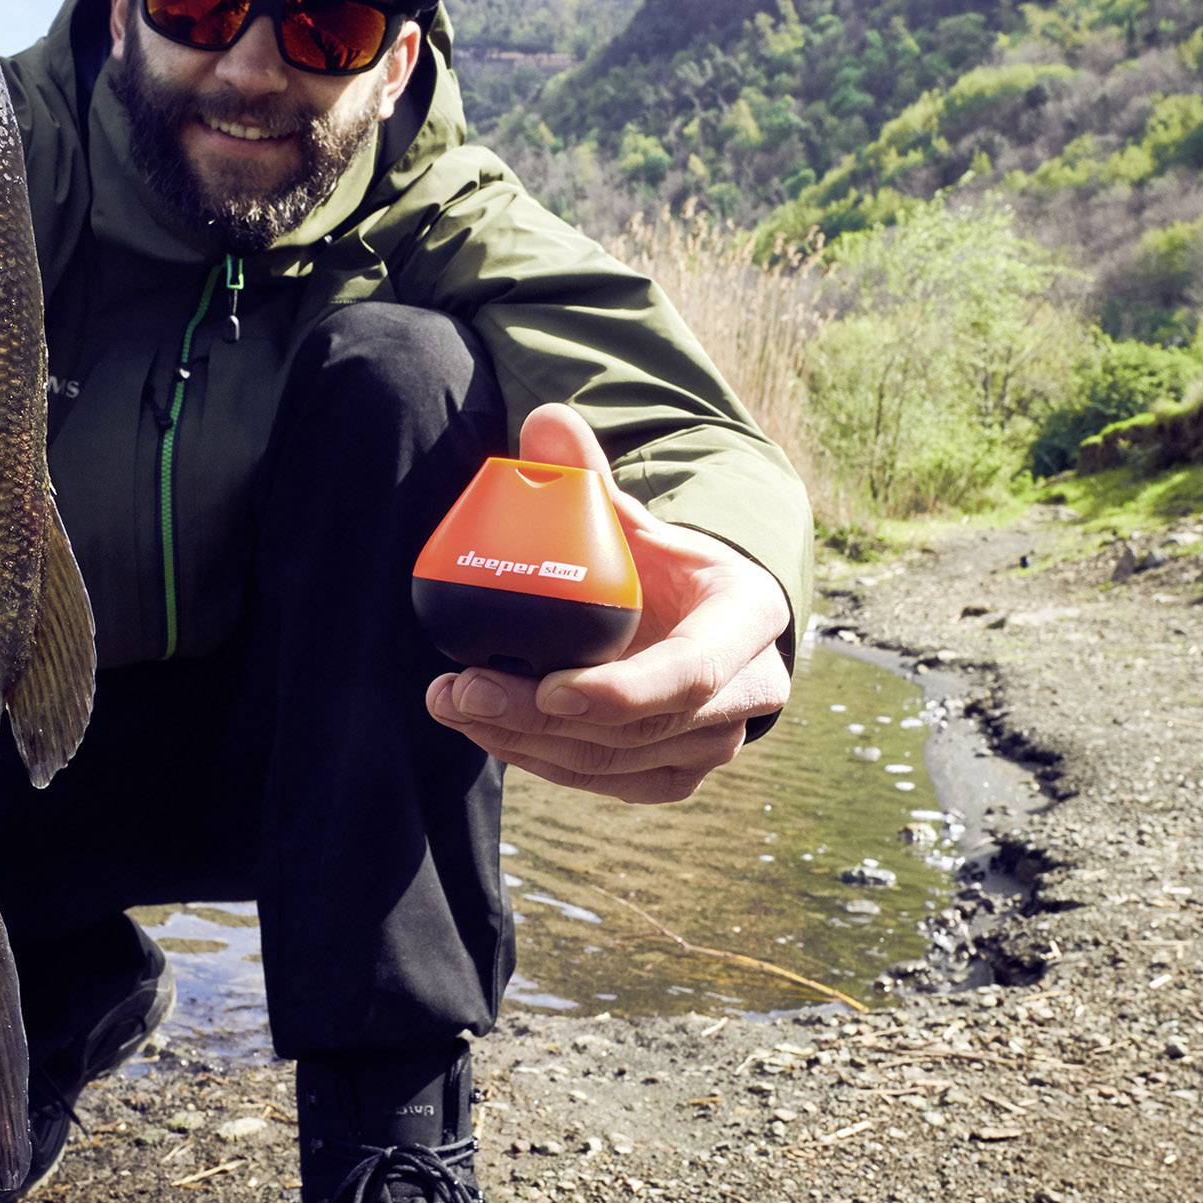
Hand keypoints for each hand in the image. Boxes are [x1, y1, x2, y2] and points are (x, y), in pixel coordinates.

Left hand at [424, 403, 791, 803]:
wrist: (705, 621)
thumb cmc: (669, 568)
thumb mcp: (639, 521)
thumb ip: (592, 479)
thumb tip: (545, 420)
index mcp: (748, 617)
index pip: (694, 671)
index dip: (623, 690)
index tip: (547, 689)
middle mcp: (749, 690)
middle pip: (642, 727)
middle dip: (540, 719)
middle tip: (460, 691)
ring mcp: (717, 742)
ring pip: (616, 763)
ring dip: (526, 743)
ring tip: (453, 702)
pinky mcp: (679, 774)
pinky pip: (608, 782)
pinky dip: (543, 761)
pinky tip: (487, 729)